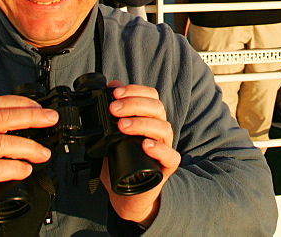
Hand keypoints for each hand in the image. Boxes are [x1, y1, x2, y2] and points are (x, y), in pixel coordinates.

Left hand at [103, 83, 179, 226]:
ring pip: (163, 128)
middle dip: (133, 105)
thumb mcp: (111, 134)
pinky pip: (171, 156)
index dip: (134, 91)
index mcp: (149, 118)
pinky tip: (146, 145)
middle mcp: (159, 129)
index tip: (115, 93)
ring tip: (122, 126)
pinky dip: (159, 149)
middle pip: (156, 108)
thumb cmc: (121, 161)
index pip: (150, 96)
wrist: (126, 193)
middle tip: (114, 109)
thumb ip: (113, 112)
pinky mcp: (167, 167)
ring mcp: (165, 147)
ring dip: (142, 123)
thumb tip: (110, 86)